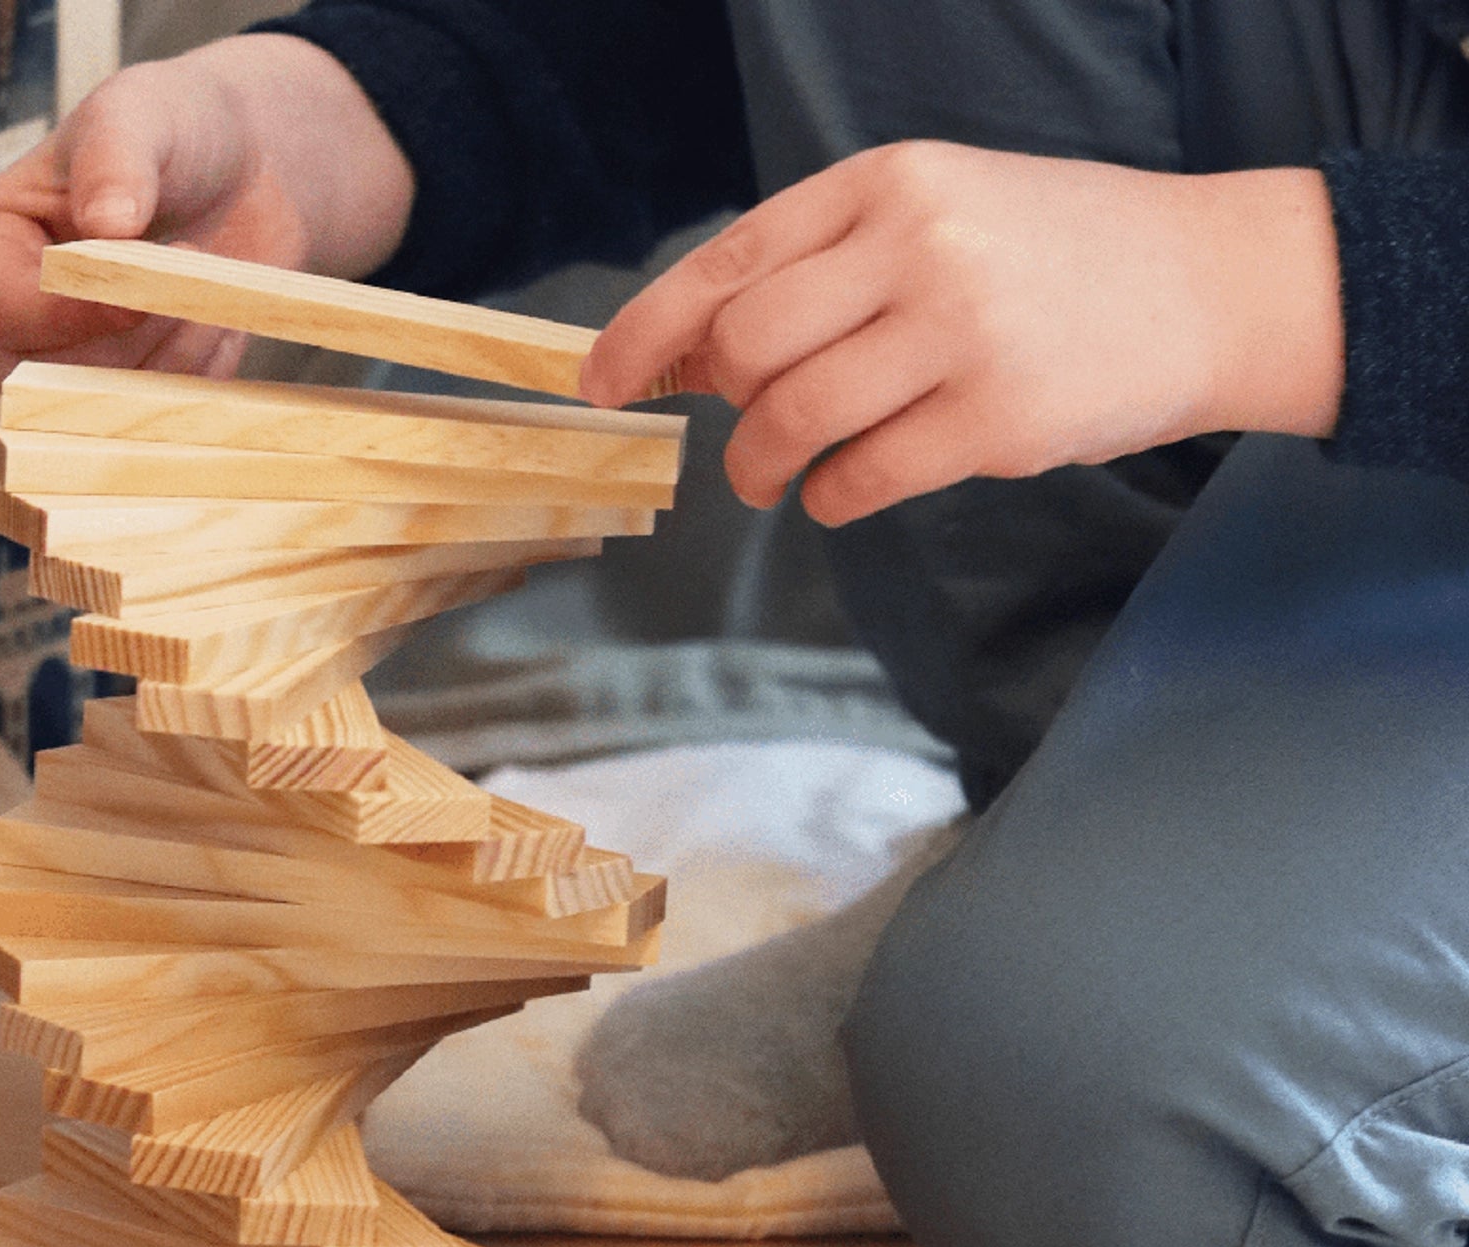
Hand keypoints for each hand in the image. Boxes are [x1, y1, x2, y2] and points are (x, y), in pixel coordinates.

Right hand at [0, 36, 415, 383]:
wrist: (247, 172)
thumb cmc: (171, 132)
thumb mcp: (138, 117)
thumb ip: (115, 161)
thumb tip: (105, 225)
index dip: (70, 310)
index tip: (140, 280)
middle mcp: (16, 329)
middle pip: (54, 382)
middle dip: (137, 334)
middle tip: (189, 258)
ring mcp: (76, 375)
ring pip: (119, 407)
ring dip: (182, 345)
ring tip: (205, 266)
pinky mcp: (135, 403)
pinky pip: (169, 418)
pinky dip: (207, 367)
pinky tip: (216, 308)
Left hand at [582, 142, 1343, 524]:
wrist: (1210, 283)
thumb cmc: (1049, 257)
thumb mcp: (932, 221)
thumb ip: (815, 275)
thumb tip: (685, 351)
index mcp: (888, 182)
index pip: (730, 262)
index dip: (647, 331)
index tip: (601, 381)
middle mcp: (919, 243)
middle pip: (748, 347)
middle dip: (727, 411)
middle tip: (743, 442)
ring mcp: (960, 330)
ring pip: (794, 419)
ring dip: (763, 468)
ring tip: (779, 478)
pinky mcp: (996, 419)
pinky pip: (860, 479)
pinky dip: (831, 499)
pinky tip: (844, 490)